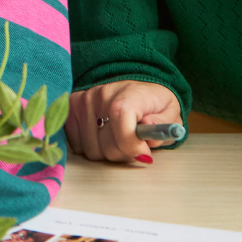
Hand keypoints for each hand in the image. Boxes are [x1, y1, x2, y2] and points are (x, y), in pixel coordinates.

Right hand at [66, 82, 181, 165]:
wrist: (136, 87)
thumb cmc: (153, 103)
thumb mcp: (171, 112)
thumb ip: (164, 125)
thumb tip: (148, 136)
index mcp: (129, 94)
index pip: (122, 125)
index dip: (133, 146)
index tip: (145, 152)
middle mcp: (101, 95)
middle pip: (107, 145)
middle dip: (124, 153)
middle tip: (134, 145)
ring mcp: (83, 102)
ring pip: (92, 150)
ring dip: (106, 152)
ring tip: (117, 139)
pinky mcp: (71, 108)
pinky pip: (77, 145)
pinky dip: (90, 146)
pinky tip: (101, 136)